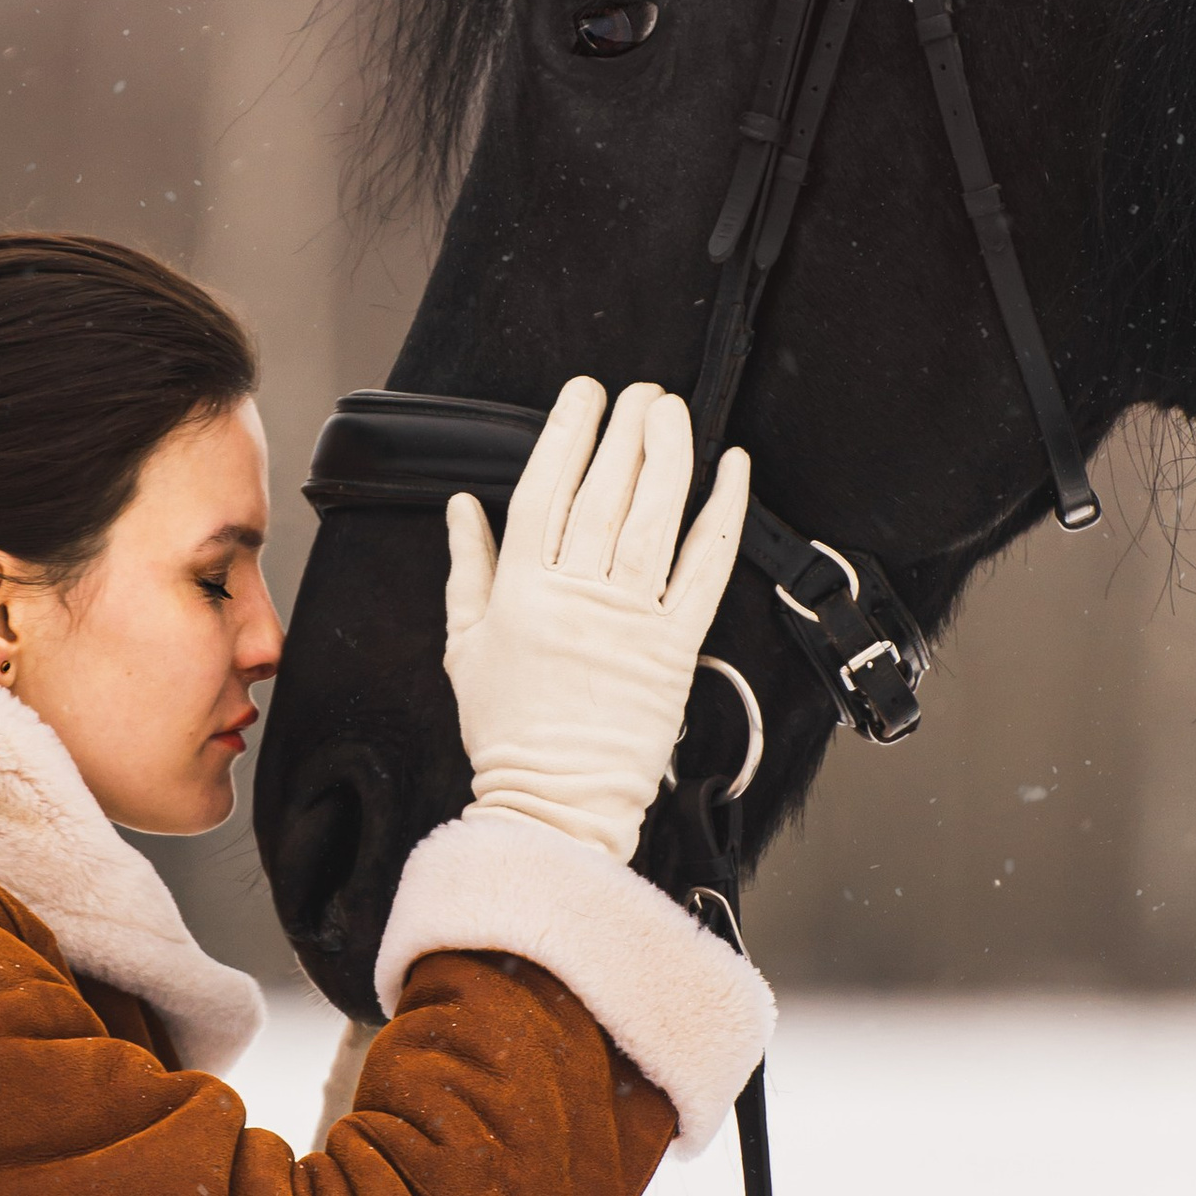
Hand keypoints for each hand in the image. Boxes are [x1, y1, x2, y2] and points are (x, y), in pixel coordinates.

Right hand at [442, 378, 749, 865]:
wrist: (556, 803)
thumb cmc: (507, 730)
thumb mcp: (466, 645)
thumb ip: (467, 568)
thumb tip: (461, 507)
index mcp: (522, 593)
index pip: (546, 492)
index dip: (566, 436)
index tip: (584, 395)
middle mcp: (578, 598)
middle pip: (606, 494)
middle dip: (625, 432)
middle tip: (640, 392)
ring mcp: (631, 621)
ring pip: (656, 519)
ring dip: (670, 456)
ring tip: (674, 412)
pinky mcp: (676, 647)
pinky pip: (707, 569)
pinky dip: (724, 515)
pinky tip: (733, 471)